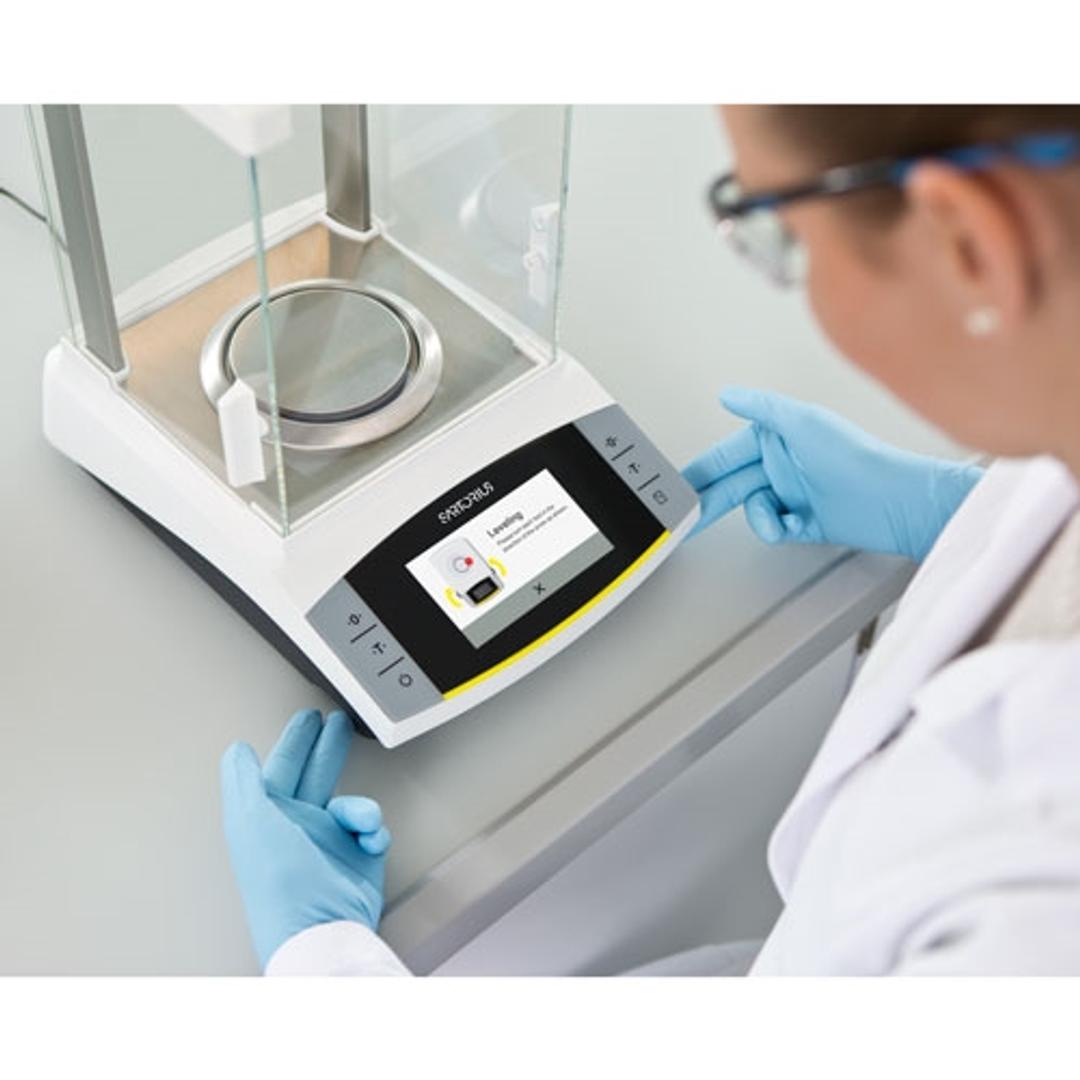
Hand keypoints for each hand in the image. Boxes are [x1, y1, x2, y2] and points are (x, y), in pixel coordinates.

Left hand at [220, 709, 391, 968]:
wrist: (321, 927)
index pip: (283, 766)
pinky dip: (374, 830)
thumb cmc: (281, 881)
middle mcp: (298, 826)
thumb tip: (236, 752)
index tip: (307, 717)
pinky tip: (369, 839)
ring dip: (359, 806)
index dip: (295, 740)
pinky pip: (373, 828)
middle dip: (326, 747)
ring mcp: (330, 842)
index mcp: (269, 815)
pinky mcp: (359, 857)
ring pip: (350, 802)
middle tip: (338, 722)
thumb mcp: (250, 821)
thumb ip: (243, 780)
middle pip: (316, 774)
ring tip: (362, 818)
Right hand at [682, 386, 982, 560]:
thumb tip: (728, 394)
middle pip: (731, 485)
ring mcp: (792, 494)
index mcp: (776, 439)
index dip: (699, 470)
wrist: (894, 501)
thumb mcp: (803, 421)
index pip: (725, 456)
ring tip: (774, 519)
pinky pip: (773, 528)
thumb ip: (760, 407)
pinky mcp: (804, 522)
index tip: (676, 485)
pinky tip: (791, 525)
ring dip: (759, 517)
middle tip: (685, 518)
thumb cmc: (855, 456)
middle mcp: (782, 465)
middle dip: (709, 501)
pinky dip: (777, 529)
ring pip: (752, 510)